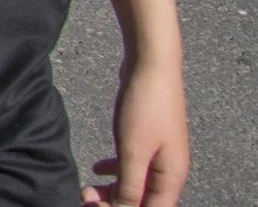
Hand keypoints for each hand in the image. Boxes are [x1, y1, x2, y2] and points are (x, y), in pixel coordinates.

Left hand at [85, 56, 189, 205]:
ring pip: (135, 184)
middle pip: (143, 201)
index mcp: (172, 177)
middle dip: (115, 204)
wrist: (151, 65)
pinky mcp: (146, 140)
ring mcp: (159, 154)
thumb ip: (130, 185)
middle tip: (85, 198)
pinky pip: (131, 166)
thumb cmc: (146, 106)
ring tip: (87, 189)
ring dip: (113, 190)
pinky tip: (97, 168)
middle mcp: (169, 170)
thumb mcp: (133, 150)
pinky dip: (115, 171)